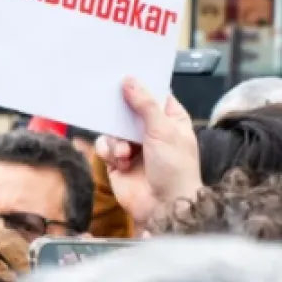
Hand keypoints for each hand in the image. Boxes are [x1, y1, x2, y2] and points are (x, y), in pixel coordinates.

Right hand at [95, 77, 202, 230]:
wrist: (164, 207)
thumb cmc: (176, 170)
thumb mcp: (163, 130)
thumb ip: (144, 104)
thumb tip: (130, 81)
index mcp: (171, 120)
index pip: (155, 95)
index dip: (141, 85)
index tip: (125, 73)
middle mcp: (152, 132)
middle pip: (129, 110)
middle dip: (119, 112)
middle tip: (109, 103)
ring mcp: (134, 147)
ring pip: (113, 129)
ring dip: (116, 140)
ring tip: (124, 152)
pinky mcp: (118, 162)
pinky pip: (105, 147)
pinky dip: (110, 153)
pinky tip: (120, 163)